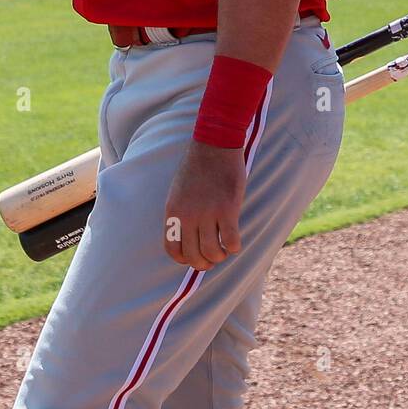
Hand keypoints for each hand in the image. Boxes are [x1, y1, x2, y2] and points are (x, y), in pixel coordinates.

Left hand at [164, 140, 245, 270]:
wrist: (214, 145)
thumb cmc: (197, 168)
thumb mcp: (177, 193)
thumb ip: (180, 215)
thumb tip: (187, 238)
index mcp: (173, 212)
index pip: (172, 249)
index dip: (184, 259)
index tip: (194, 257)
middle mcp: (187, 216)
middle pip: (193, 256)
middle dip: (204, 263)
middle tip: (213, 258)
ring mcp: (207, 213)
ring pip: (212, 252)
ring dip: (219, 256)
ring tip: (224, 250)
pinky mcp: (227, 209)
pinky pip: (231, 241)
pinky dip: (234, 247)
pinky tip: (235, 243)